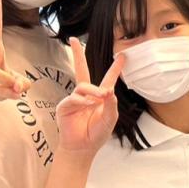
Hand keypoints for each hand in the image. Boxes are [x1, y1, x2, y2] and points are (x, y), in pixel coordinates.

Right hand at [55, 38, 123, 158]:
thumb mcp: (110, 118)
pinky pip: (74, 97)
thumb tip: (109, 90)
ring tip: (99, 99)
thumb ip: (111, 104)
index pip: (108, 78)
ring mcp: (74, 98)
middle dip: (77, 54)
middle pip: (81, 69)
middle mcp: (86, 94)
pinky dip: (82, 101)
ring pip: (83, 86)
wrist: (83, 147)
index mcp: (100, 96)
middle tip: (74, 40)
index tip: (123, 55)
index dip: (116, 68)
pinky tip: (87, 106)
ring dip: (93, 91)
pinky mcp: (65, 105)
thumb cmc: (97, 133)